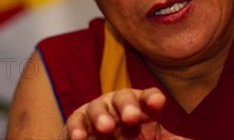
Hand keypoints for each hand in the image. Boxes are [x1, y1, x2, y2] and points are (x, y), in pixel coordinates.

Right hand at [63, 87, 187, 139]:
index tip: (158, 103)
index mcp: (142, 106)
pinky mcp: (77, 121)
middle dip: (127, 105)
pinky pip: (76, 121)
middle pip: (124, 97)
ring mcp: (98, 110)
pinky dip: (77, 128)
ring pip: (98, 106)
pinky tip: (80, 137)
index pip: (149, 97)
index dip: (152, 99)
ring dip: (101, 116)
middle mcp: (120, 104)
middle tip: (131, 117)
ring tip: (106, 128)